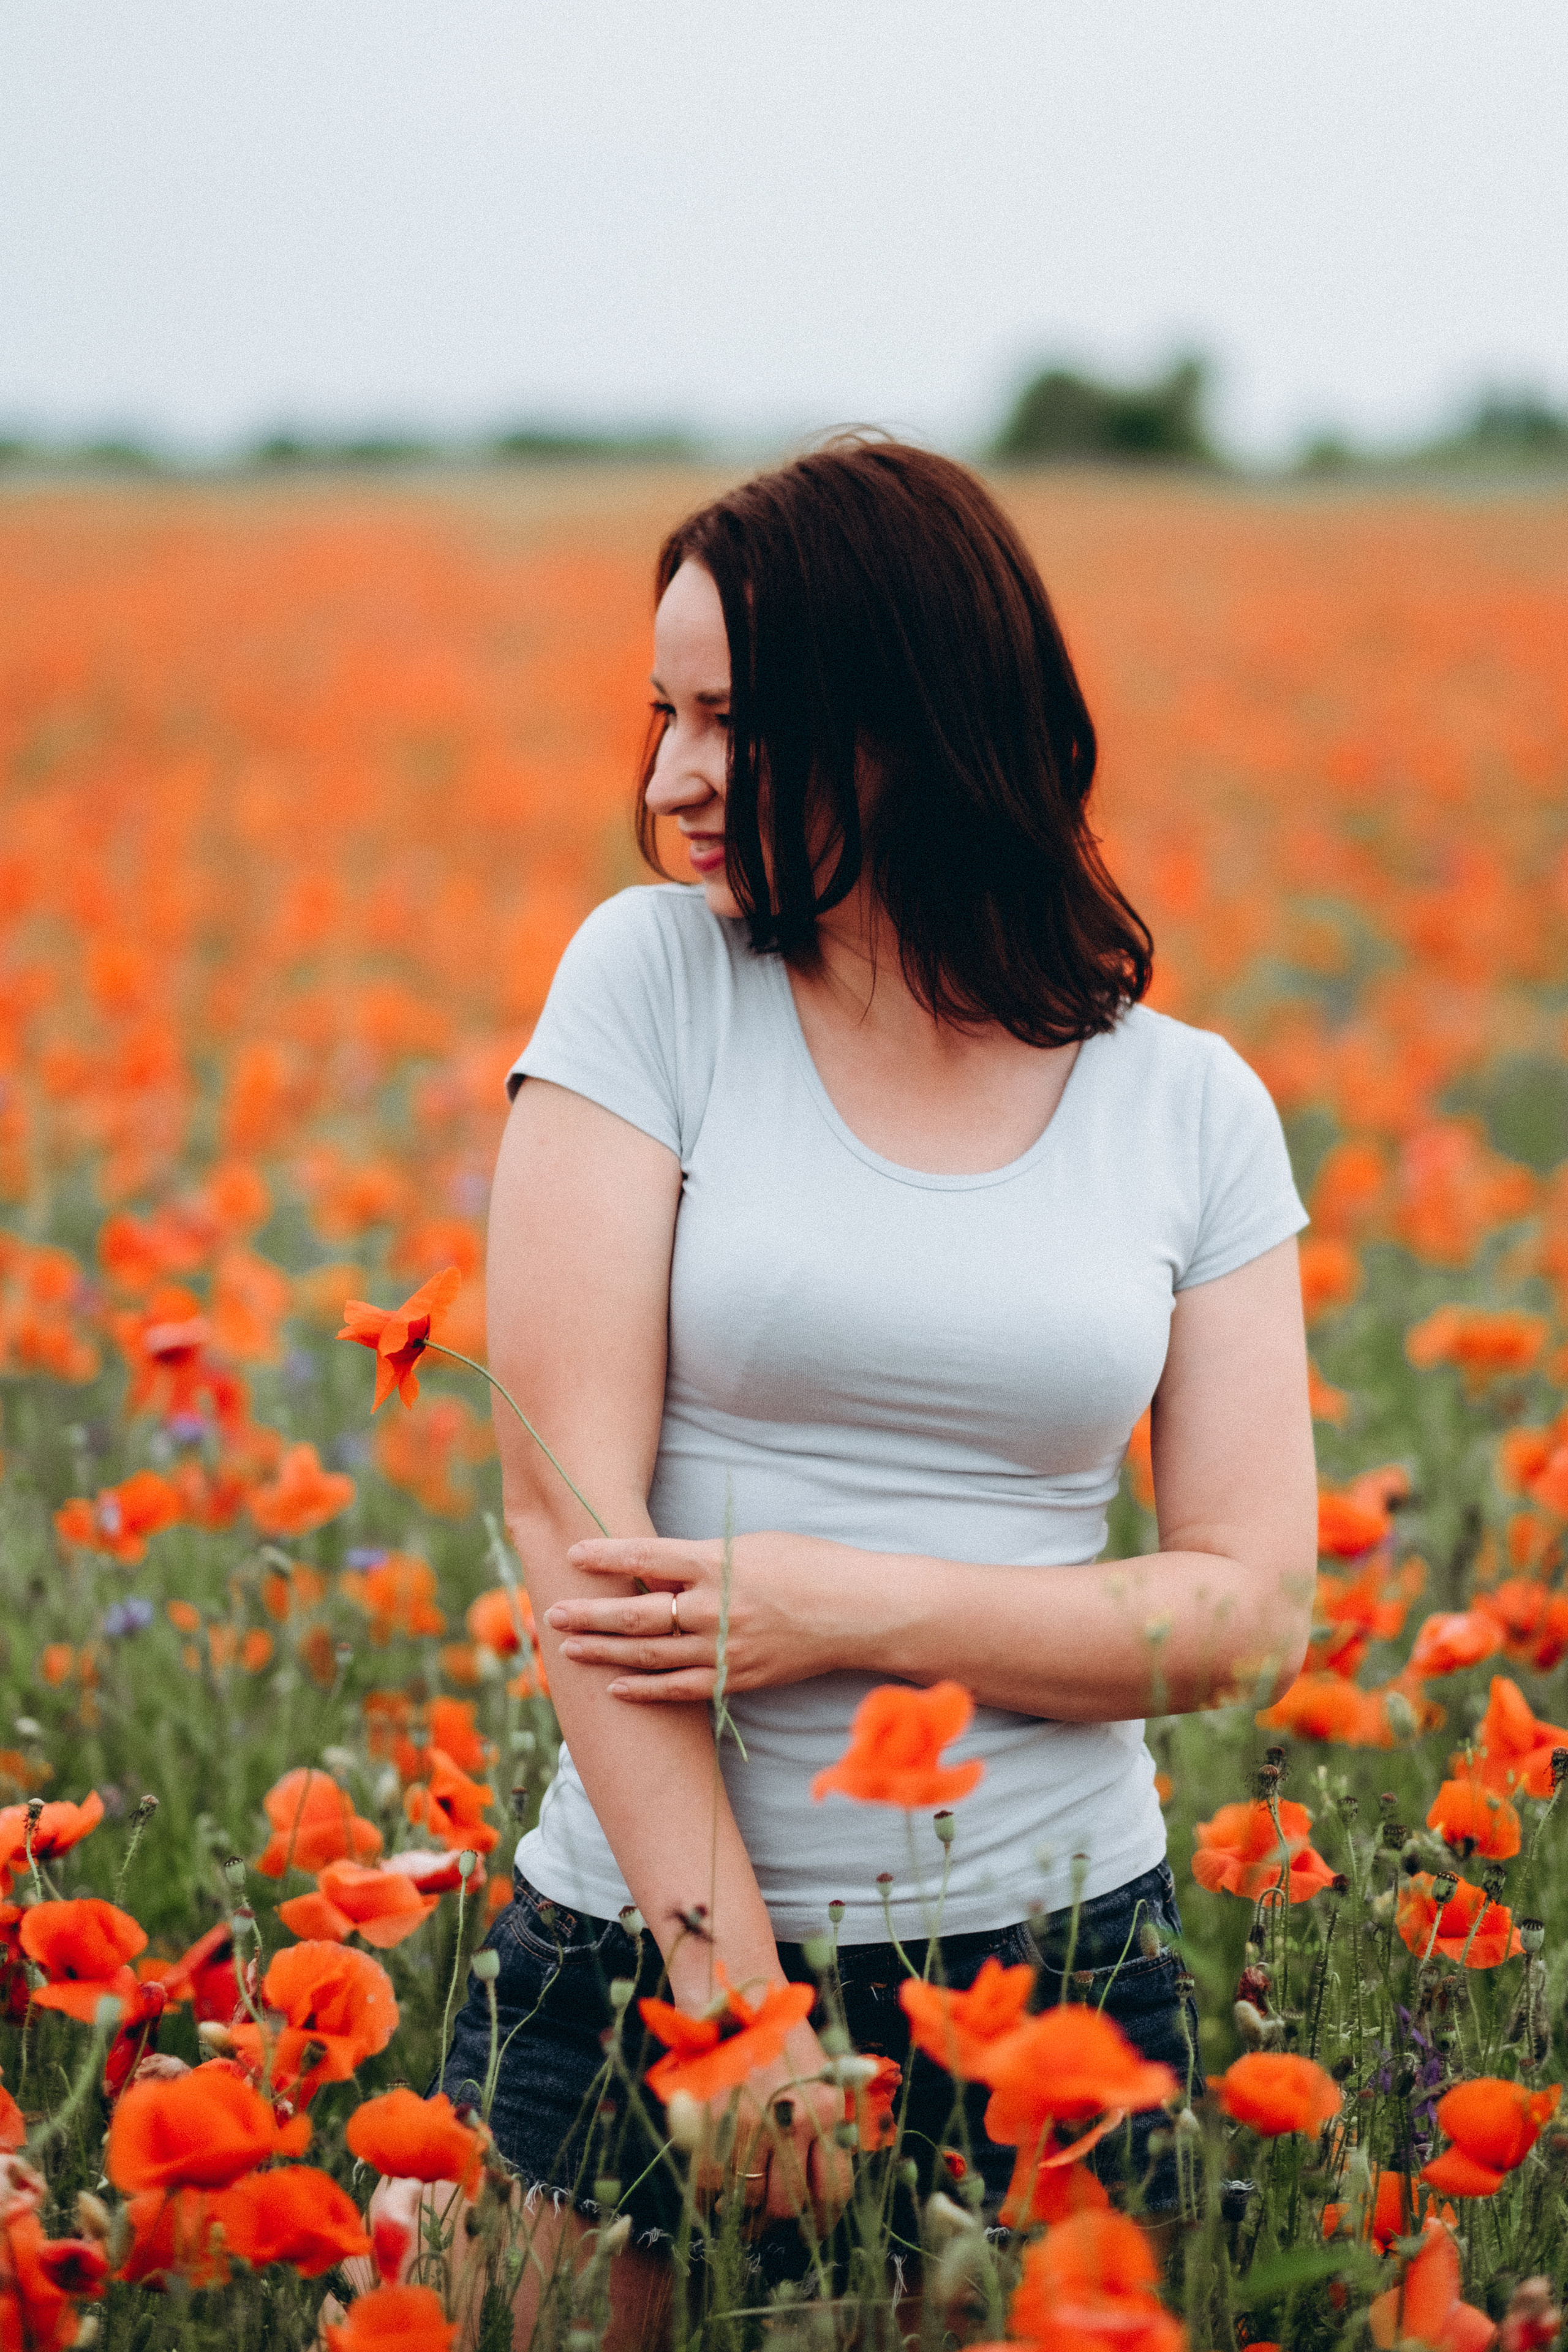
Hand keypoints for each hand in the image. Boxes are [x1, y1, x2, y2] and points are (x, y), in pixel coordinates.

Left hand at [545, 1532, 864, 1699]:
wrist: (860, 1613)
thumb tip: (657, 1571)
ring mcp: (727, 1648)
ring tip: (568, 1649)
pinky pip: (681, 1689)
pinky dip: (645, 1689)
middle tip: (553, 1612)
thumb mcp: (754, 1546)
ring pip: (651, 1655)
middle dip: (590, 1614)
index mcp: (719, 1563)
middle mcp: (716, 1607)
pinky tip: (614, 1688)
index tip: (573, 1553)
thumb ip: (704, 1560)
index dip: (606, 1556)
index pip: (647, 1557)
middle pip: (638, 1613)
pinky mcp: (739, 1678)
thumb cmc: (811, 1566)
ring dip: (605, 1652)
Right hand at [694, 2029, 852, 2229]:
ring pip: (750, 2199)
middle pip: (790, 2204)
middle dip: (778, 2221)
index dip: (823, 2222)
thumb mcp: (820, 2072)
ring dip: (744, 2212)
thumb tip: (826, 2181)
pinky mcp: (711, 2119)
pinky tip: (714, 2192)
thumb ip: (828, 2122)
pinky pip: (711, 2182)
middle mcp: (792, 2119)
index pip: (834, 2190)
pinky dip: (711, 2196)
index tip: (812, 2230)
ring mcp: (749, 2122)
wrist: (733, 1995)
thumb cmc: (779, 2036)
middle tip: (769, 2222)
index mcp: (827, 2108)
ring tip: (739, 2209)